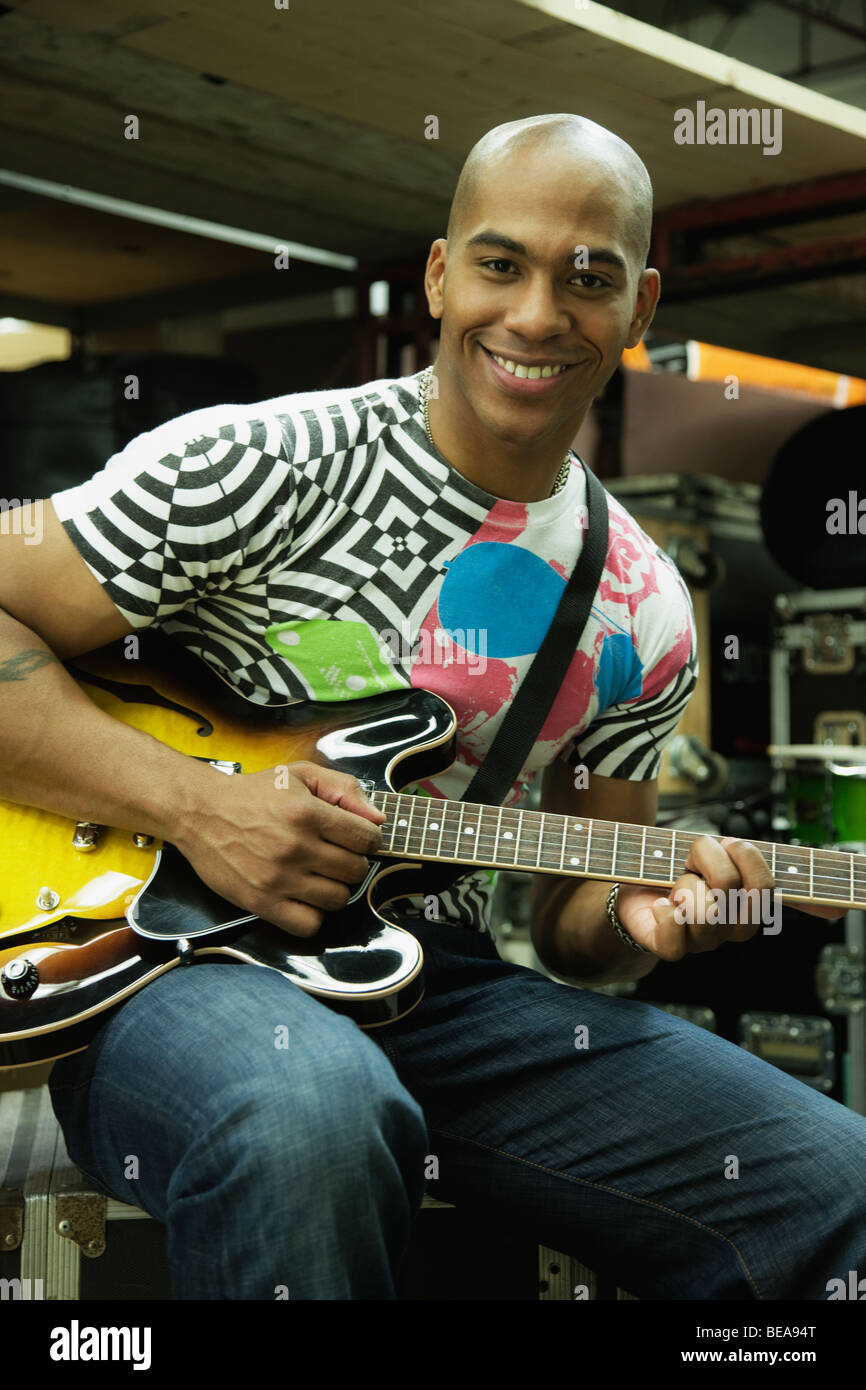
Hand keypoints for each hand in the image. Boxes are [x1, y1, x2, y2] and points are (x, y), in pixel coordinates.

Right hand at [171, 760, 385, 937]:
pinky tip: (304, 897)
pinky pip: (309, 924)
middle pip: (356, 871)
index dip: (368, 838)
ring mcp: (278, 878)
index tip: (357, 839)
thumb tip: (377, 819)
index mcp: (307, 813)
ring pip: (338, 899)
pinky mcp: (261, 902)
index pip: (367, 838)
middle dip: (353, 862)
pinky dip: (313, 915)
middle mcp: (295, 847)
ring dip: (335, 888)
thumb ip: (344, 789)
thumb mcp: (300, 774)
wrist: (201, 812)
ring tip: (319, 875)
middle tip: (336, 855)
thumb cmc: (252, 793)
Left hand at [615, 835, 843, 960]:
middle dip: (710, 857)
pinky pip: (675, 937)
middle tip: (698, 850)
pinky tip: (661, 904)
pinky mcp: (670, 947)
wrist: (636, 888)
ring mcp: (703, 941)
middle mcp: (732, 927)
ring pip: (702, 907)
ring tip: (675, 882)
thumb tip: (833, 899)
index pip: (772, 891)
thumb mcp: (719, 856)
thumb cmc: (682, 871)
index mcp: (751, 904)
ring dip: (681, 882)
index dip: (782, 882)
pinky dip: (664, 914)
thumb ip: (757, 864)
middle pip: (734, 888)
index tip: (799, 875)